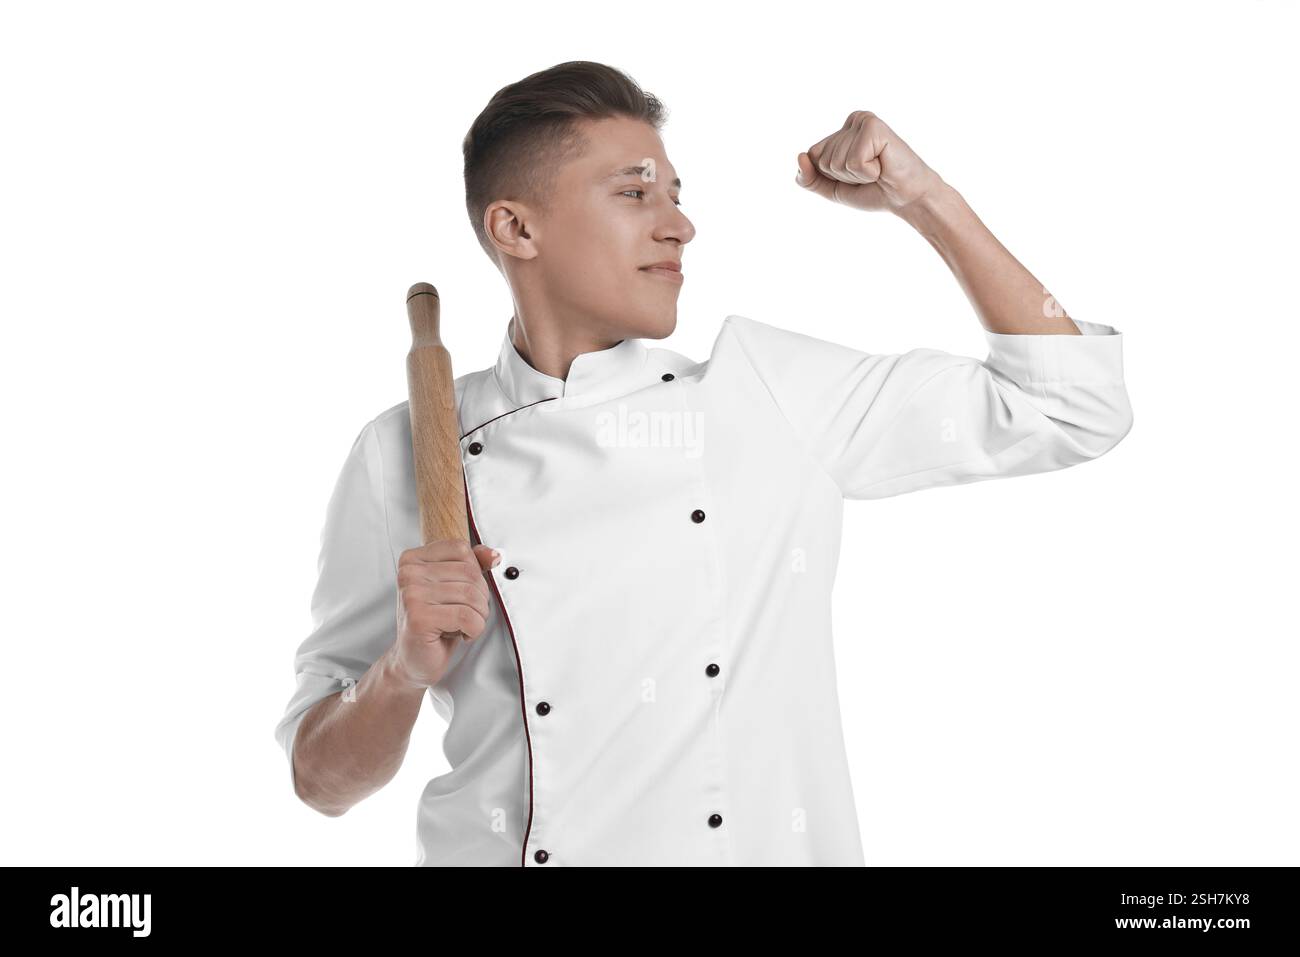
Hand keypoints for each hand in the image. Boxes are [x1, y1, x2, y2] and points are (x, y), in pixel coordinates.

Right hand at [391, 539, 497, 688]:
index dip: (474, 573)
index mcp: (413, 559)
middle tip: (466, 614)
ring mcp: (411, 595)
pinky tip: (461, 634)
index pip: (461, 549)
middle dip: (479, 598)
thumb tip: (494, 555)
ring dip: (478, 615)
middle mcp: (408, 573)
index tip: (462, 593)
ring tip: (463, 625)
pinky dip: (474, 629)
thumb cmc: (436, 622)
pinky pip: (467, 617)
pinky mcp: (419, 618)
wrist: (414, 659)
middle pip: (469, 572)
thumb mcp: (454, 587)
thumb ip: (473, 565)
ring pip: (471, 595)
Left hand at [796, 111, 945, 214]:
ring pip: (835, 161)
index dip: (831, 176)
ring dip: (856, 175)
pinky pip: (853, 161)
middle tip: (870, 173)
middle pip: (822, 159)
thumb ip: (808, 178)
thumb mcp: (832, 188)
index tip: (857, 174)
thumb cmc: (874, 191)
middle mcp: (851, 121)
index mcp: (841, 131)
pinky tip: (883, 165)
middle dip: (843, 177)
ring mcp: (862, 121)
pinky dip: (867, 172)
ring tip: (878, 169)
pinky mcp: (874, 126)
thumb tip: (800, 156)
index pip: (812, 157)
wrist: (906, 198)